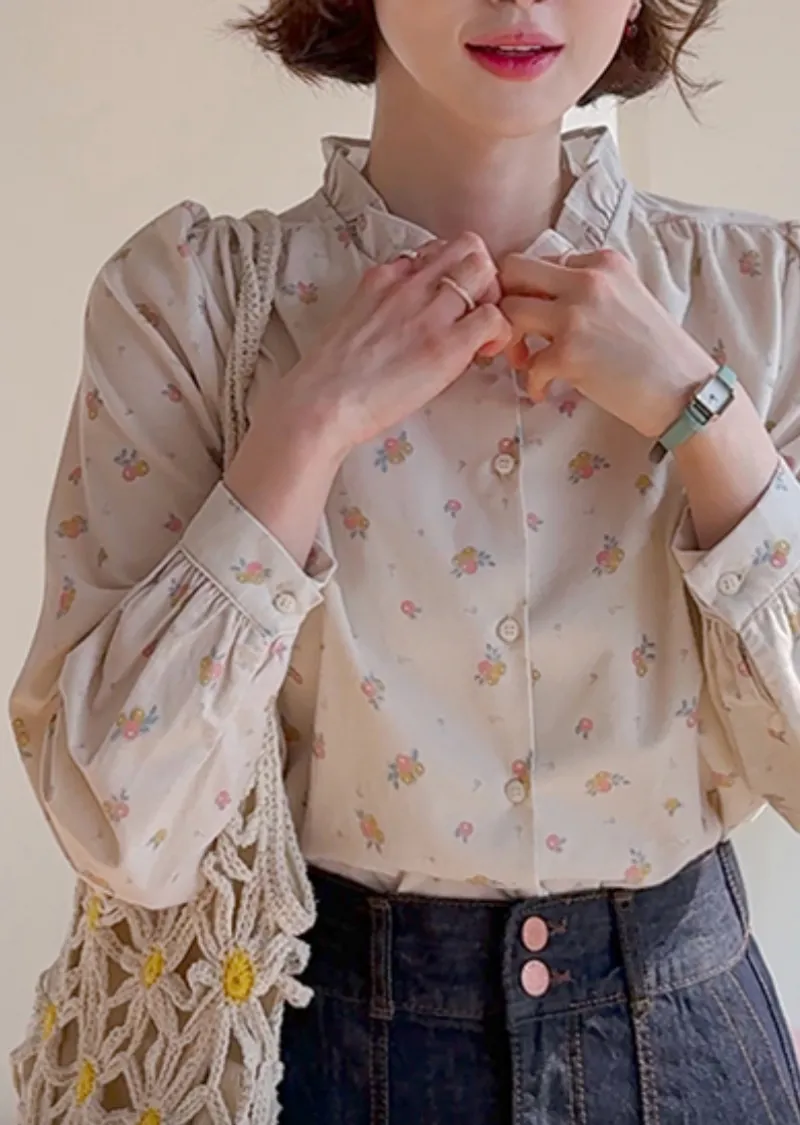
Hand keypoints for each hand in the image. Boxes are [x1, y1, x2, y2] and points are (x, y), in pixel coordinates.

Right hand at [280, 233, 511, 459]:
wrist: (319, 404)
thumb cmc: (328, 378)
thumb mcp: (351, 321)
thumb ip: (381, 308)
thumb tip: (404, 322)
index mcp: (382, 278)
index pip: (434, 250)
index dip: (452, 274)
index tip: (449, 303)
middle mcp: (408, 285)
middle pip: (468, 247)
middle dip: (482, 276)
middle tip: (476, 313)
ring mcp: (428, 312)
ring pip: (485, 271)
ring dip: (494, 300)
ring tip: (481, 334)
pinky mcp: (445, 346)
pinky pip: (494, 318)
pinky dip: (499, 333)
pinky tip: (482, 354)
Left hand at [499, 249, 715, 438]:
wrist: (684, 390)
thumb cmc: (659, 352)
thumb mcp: (629, 298)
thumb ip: (591, 290)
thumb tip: (547, 299)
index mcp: (602, 263)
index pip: (543, 261)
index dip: (532, 291)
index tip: (538, 317)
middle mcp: (587, 280)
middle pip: (514, 270)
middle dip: (505, 300)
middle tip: (516, 331)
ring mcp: (575, 315)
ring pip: (509, 312)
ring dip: (510, 340)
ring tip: (525, 362)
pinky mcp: (569, 353)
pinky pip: (528, 364)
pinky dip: (532, 383)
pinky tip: (545, 392)